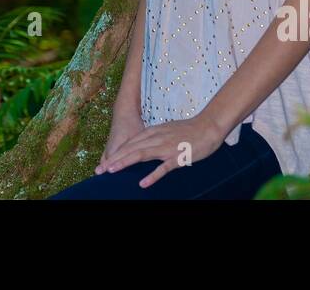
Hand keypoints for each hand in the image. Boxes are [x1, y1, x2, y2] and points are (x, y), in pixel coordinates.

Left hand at [96, 113, 226, 187]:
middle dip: (114, 159)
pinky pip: (164, 167)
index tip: (104, 163)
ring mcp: (167, 147)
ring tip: (112, 171)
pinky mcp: (178, 156)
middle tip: (100, 170)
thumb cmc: (189, 130)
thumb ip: (154, 138)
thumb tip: (142, 146)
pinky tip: (143, 183)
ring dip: (125, 162)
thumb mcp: (167, 131)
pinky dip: (153, 175)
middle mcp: (157, 138)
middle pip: (131, 148)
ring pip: (142, 154)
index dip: (116, 153)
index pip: (130, 143)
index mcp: (153, 132)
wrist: (209, 126)